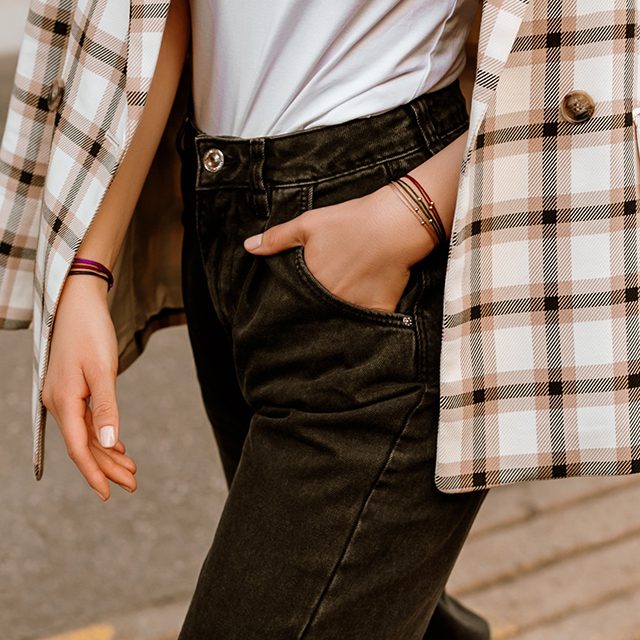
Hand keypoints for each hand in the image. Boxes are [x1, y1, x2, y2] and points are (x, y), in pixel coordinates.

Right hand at [42, 274, 136, 500]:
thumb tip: (109, 444)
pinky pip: (87, 420)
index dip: (94, 472)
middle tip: (133, 485)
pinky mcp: (74, 388)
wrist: (77, 303)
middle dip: (108, 467)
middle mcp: (60, 403)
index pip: (78, 448)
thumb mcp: (102, 370)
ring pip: (87, 434)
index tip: (109, 494)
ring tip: (131, 470)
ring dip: (108, 452)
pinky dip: (103, 434)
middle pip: (84, 445)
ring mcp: (66, 396)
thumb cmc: (90, 332)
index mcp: (64, 402)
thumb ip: (106, 408)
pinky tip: (117, 444)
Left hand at [243, 183, 436, 312]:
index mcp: (311, 281)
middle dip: (313, 311)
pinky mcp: (379, 309)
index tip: (294, 302)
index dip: (294, 300)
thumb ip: (277, 238)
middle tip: (319, 302)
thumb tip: (247, 247)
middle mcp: (331, 299)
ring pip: (339, 320)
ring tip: (339, 304)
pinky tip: (362, 312)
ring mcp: (355, 307)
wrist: (396, 222)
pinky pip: (368, 324)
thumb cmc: (352, 220)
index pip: (295, 300)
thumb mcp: (308, 223)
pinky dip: (365, 321)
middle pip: (316, 313)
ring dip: (336, 317)